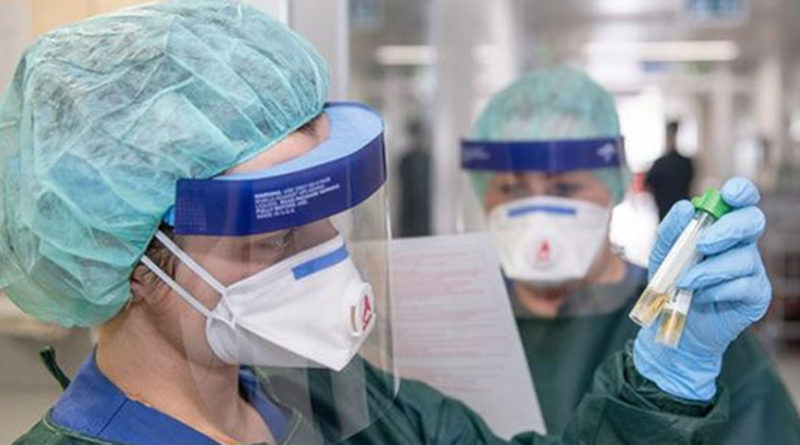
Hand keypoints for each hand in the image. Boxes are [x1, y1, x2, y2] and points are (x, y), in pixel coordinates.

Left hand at [634, 177, 770, 400]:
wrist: (675, 323)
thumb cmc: (672, 283)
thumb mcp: (662, 255)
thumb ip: (670, 230)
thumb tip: (686, 207)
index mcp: (721, 227)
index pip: (741, 200)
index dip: (741, 192)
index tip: (730, 195)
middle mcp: (741, 243)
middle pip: (752, 221)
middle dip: (729, 229)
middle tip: (704, 244)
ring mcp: (752, 268)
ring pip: (743, 258)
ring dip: (711, 269)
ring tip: (687, 281)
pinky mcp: (756, 294)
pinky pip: (744, 285)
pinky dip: (717, 289)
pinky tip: (700, 296)